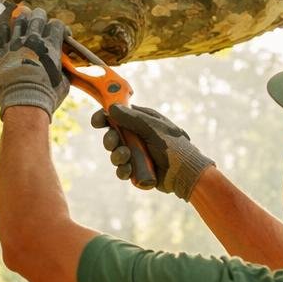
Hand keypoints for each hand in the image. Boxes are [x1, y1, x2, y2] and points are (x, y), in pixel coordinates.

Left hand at [0, 7, 71, 117]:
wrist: (25, 103)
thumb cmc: (47, 96)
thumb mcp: (64, 83)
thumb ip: (64, 70)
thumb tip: (65, 68)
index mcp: (51, 46)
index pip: (56, 25)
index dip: (60, 27)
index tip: (61, 35)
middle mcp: (33, 40)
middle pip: (38, 16)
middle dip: (41, 17)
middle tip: (41, 23)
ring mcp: (15, 44)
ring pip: (19, 20)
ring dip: (22, 18)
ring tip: (23, 21)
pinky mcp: (1, 51)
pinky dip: (2, 28)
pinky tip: (4, 30)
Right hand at [92, 104, 213, 199]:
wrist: (186, 173)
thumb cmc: (174, 146)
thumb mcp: (153, 128)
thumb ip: (132, 118)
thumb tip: (112, 108)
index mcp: (142, 121)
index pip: (118, 115)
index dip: (105, 117)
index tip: (96, 122)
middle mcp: (137, 136)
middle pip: (112, 135)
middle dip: (110, 140)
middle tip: (115, 142)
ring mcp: (136, 153)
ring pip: (115, 153)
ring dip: (116, 156)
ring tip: (126, 158)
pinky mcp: (137, 169)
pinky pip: (122, 169)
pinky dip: (122, 170)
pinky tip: (129, 171)